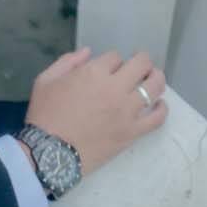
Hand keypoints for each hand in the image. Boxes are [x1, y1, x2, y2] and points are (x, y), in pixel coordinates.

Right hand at [24, 47, 167, 174]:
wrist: (49, 154)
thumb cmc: (44, 116)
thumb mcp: (45, 80)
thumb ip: (67, 61)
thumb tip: (89, 52)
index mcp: (94, 73)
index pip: (115, 56)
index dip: (112, 61)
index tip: (108, 69)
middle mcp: (115, 88)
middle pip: (142, 64)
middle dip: (141, 62)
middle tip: (138, 68)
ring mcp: (127, 111)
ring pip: (155, 87)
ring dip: (156, 79)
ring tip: (152, 80)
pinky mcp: (132, 132)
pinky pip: (157, 118)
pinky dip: (162, 109)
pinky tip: (158, 105)